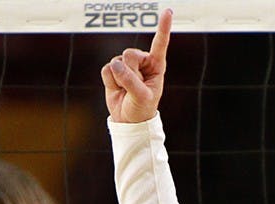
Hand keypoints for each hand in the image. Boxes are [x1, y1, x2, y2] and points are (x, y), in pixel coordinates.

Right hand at [101, 8, 171, 122]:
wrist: (128, 120)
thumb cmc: (142, 108)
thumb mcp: (142, 97)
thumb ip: (130, 81)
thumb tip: (115, 65)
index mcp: (156, 65)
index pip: (160, 44)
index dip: (163, 28)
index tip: (168, 12)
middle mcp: (141, 62)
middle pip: (130, 54)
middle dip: (129, 72)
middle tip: (133, 87)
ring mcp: (126, 66)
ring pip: (117, 62)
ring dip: (120, 79)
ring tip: (126, 90)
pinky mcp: (112, 71)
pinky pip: (106, 70)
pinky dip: (110, 82)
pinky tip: (117, 88)